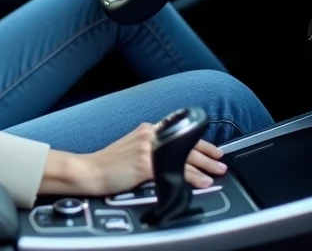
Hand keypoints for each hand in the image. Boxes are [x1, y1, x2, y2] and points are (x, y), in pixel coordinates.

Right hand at [41, 124, 227, 195]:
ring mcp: (148, 149)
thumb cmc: (109, 164)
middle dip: (208, 154)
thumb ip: (152, 148)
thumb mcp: (133, 148)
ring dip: (205, 166)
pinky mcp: (145, 164)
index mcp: (148, 129)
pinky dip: (191, 178)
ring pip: (184, 157)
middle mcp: (150, 135)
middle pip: (187, 143)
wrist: (90, 170)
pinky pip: (175, 170)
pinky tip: (201, 183)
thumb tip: (172, 157)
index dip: (200, 142)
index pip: (181, 133)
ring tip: (217, 173)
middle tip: (221, 162)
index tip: (213, 149)